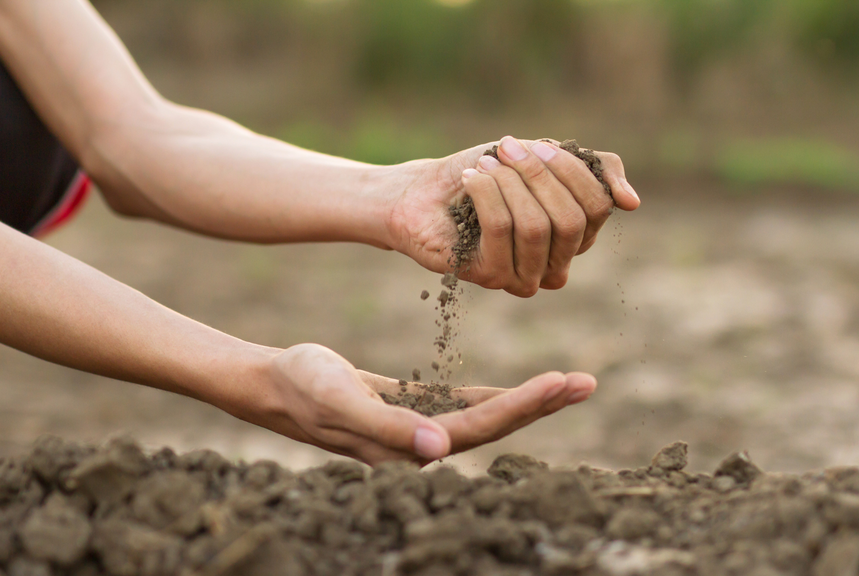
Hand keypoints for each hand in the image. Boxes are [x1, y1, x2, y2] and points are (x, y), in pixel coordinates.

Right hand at [245, 343, 595, 465]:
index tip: (560, 383)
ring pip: (483, 417)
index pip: (477, 429)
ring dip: (525, 401)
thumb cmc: (301, 387)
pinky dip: (492, 397)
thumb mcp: (339, 400)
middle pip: (493, 427)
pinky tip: (520, 390)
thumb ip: (388, 427)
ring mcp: (417, 431)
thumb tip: (440, 450)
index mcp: (407, 447)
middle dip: (540, 405)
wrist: (271, 384)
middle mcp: (419, 446)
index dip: (520, 408)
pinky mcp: (411, 412)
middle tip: (587, 382)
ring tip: (568, 384)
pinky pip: (460, 406)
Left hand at [388, 136, 639, 296]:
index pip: (597, 206)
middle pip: (571, 219)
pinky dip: (487, 195)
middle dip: (538, 175)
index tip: (536, 144)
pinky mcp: (492, 277)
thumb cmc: (487, 173)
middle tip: (506, 148)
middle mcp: (557, 263)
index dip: (570, 170)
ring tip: (484, 166)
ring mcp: (526, 276)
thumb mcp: (544, 156)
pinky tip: (471, 181)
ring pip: (536, 226)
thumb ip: (595, 170)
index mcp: (576, 236)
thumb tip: (633, 203)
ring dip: (508, 184)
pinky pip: (502, 231)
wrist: (427, 190)